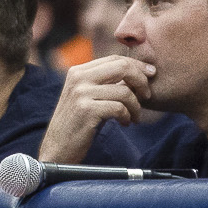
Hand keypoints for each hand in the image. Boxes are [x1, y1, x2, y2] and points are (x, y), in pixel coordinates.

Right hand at [38, 54, 153, 165]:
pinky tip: (125, 123)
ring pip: (124, 90)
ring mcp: (81, 93)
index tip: (150, 75)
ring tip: (134, 117)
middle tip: (147, 95)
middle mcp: (78, 78)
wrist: (57, 149)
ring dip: (136, 106)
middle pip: (122, 67)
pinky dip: (127, 116)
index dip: (137, 66)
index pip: (115, 58)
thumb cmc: (78, 124)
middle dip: (141, 80)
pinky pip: (119, 107)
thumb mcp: (87, 97)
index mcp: (78, 71)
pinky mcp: (86, 110)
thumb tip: (137, 72)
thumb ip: (105, 83)